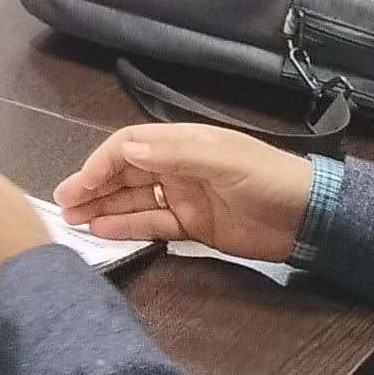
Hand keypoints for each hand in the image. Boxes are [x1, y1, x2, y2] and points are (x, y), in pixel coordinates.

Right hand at [53, 124, 314, 259]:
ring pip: (133, 200)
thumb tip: (126, 150)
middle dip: (93, 186)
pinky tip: (103, 231)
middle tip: (64, 206)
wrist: (310, 218)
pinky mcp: (192, 225)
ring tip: (75, 221)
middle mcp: (177, 167)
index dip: (100, 163)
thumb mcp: (225, 162)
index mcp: (183, 143)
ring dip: (104, 207)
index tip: (78, 184)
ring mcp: (183, 197)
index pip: (129, 146)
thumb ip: (176, 156)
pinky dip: (127, 227)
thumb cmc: (269, 180)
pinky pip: (151, 224)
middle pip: (125, 173)